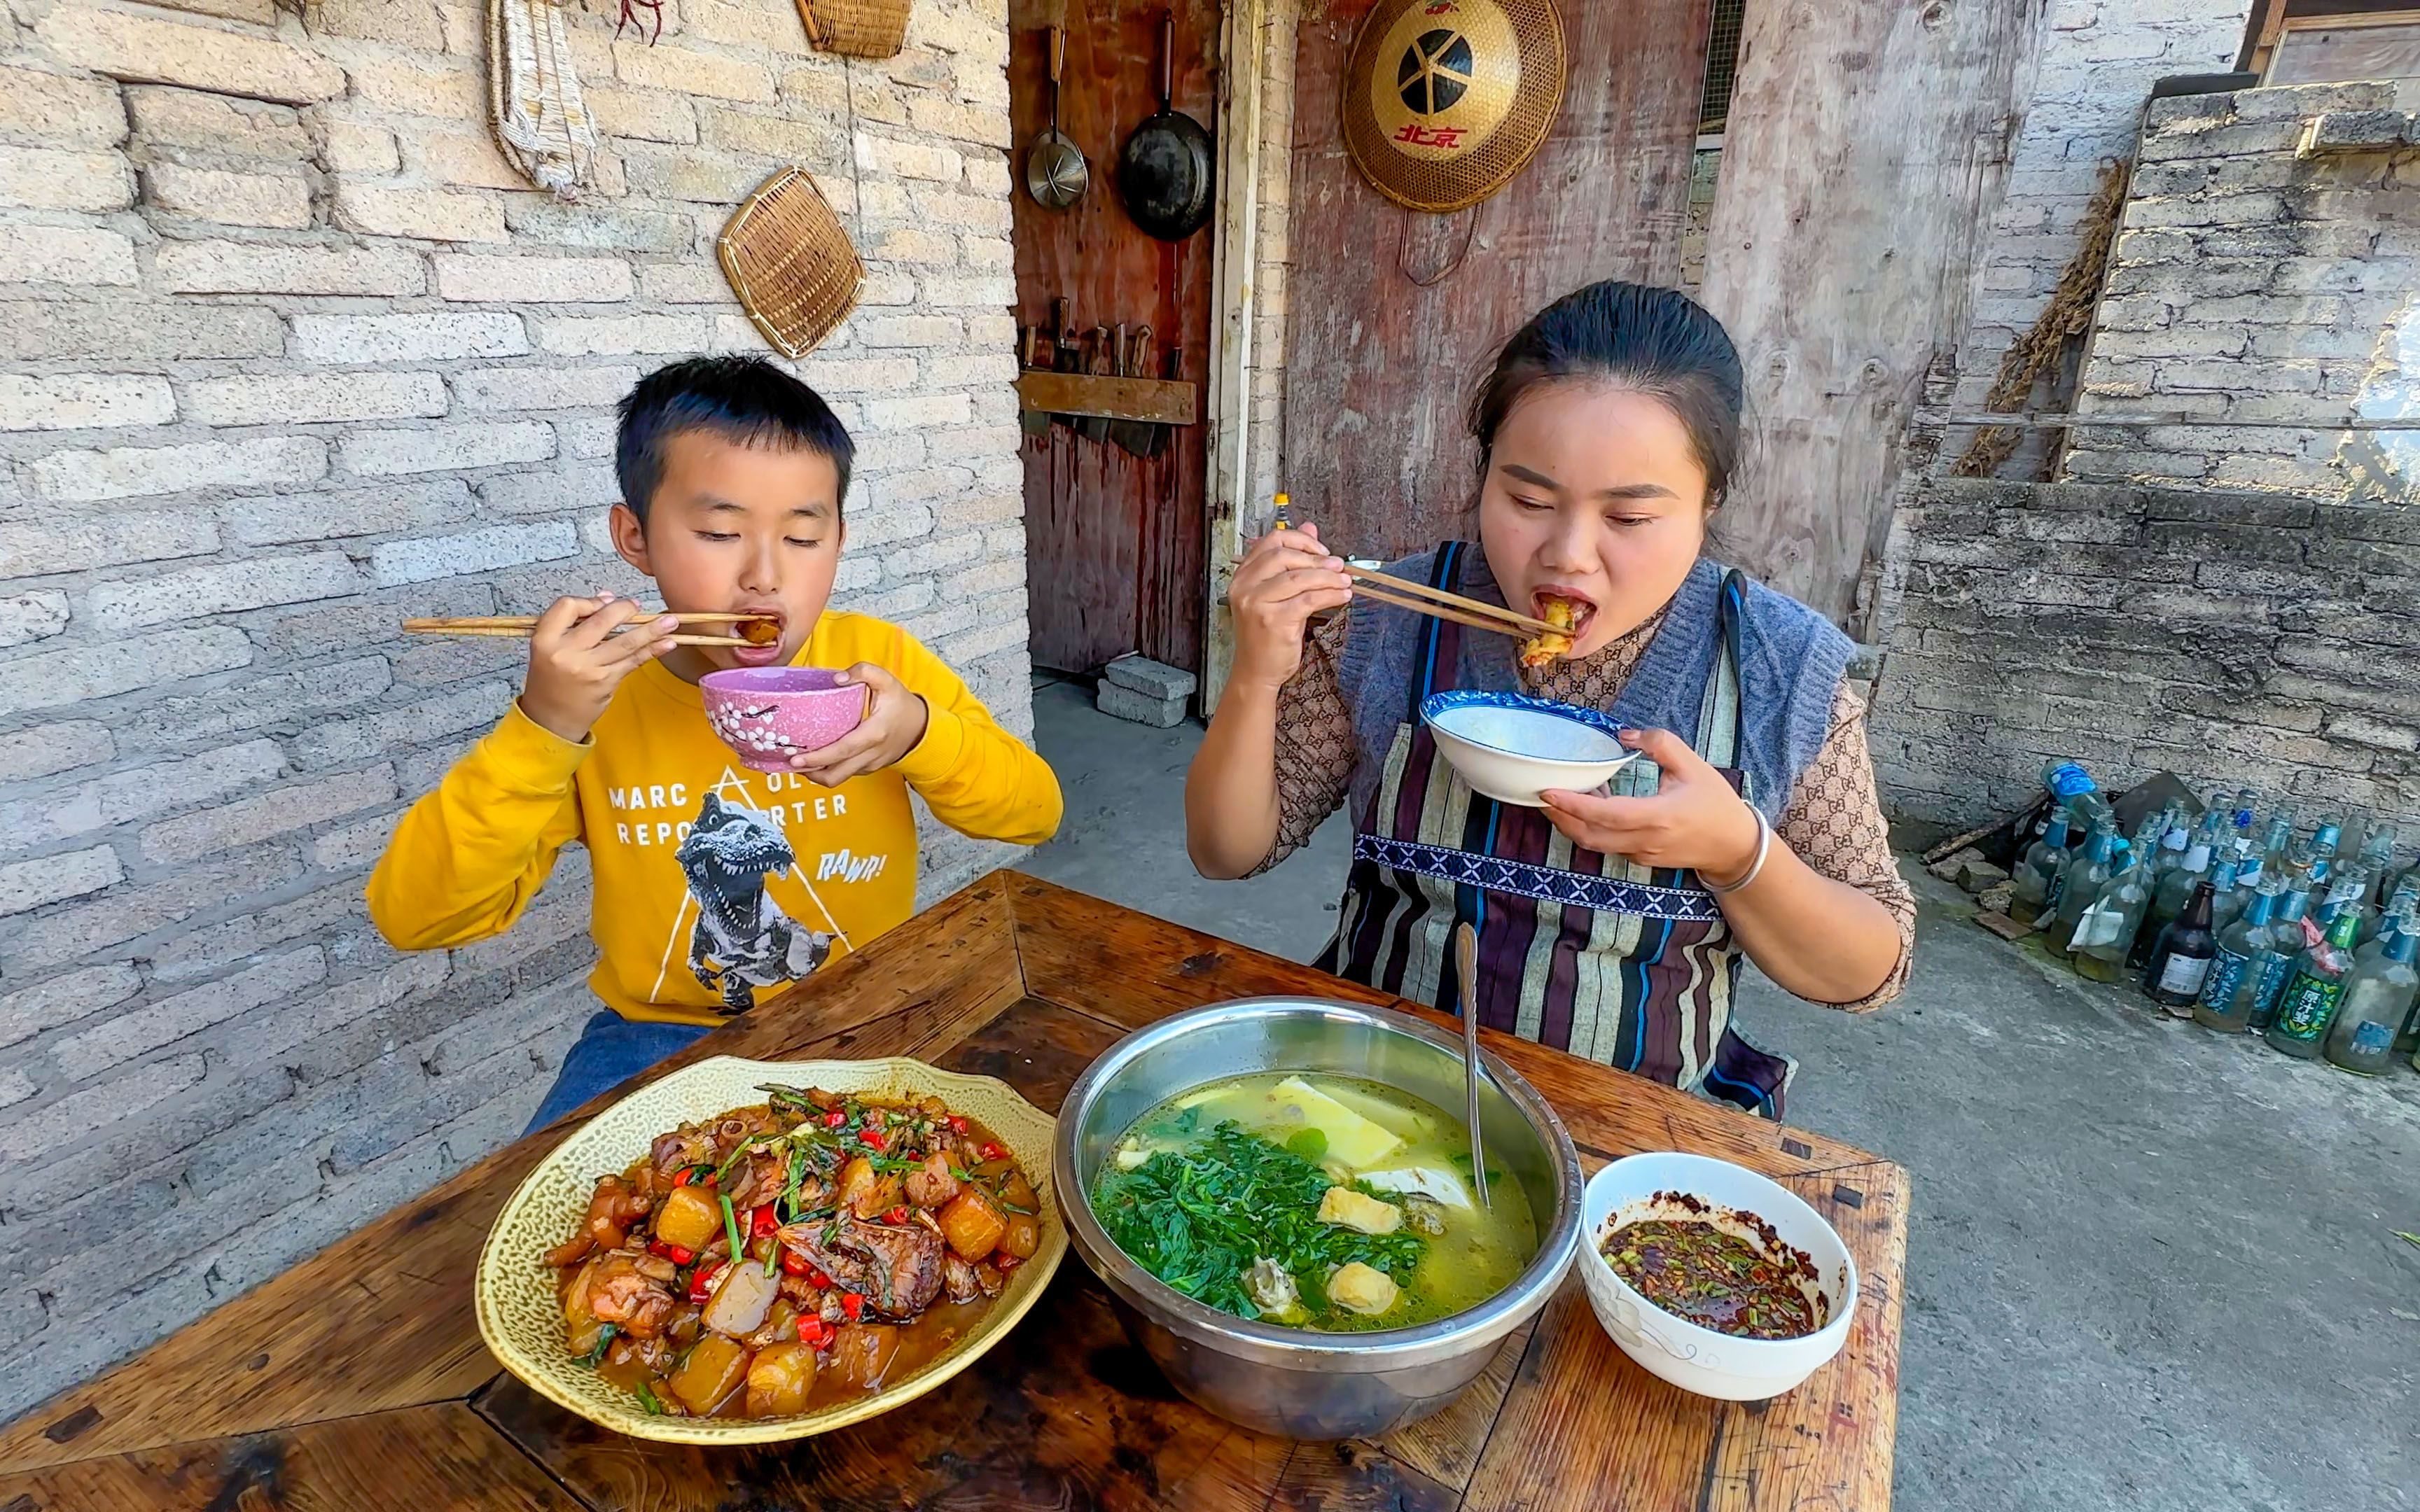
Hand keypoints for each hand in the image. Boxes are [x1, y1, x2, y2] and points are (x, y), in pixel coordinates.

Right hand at [519, 593, 679, 742]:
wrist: (550, 717)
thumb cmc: (552, 678)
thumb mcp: (549, 647)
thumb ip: (573, 624)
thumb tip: (607, 598)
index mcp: (545, 638)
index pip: (568, 606)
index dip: (590, 600)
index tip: (606, 601)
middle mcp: (566, 652)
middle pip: (602, 620)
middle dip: (626, 609)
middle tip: (637, 606)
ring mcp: (588, 668)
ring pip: (625, 641)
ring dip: (651, 630)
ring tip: (671, 621)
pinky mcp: (606, 681)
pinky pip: (633, 661)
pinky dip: (653, 650)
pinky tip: (667, 643)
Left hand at [788, 662, 929, 785]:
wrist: (921, 728)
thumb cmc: (901, 704)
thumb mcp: (887, 680)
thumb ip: (864, 672)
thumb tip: (837, 678)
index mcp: (874, 733)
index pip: (842, 750)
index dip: (818, 757)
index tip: (795, 759)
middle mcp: (871, 754)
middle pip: (836, 775)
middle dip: (809, 772)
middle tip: (788, 762)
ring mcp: (869, 764)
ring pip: (838, 778)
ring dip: (816, 773)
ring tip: (797, 761)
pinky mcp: (867, 769)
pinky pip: (844, 774)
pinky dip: (827, 769)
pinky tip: (814, 759)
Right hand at [1226, 523, 1352, 693]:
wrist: (1256, 671)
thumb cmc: (1266, 634)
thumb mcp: (1276, 593)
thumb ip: (1291, 562)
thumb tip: (1310, 527)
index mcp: (1243, 575)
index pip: (1271, 540)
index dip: (1301, 540)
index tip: (1322, 551)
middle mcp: (1244, 586)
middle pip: (1284, 555)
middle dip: (1317, 559)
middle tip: (1339, 566)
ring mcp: (1256, 604)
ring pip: (1299, 577)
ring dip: (1328, 577)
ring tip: (1345, 580)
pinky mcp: (1273, 621)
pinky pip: (1308, 599)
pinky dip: (1329, 594)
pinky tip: (1342, 595)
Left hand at [1539, 729, 1762, 881]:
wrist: (1734, 845)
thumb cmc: (1715, 803)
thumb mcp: (1693, 764)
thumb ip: (1659, 743)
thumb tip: (1623, 733)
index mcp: (1658, 816)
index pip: (1606, 814)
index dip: (1573, 804)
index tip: (1547, 791)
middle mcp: (1645, 841)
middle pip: (1588, 836)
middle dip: (1558, 817)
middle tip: (1539, 795)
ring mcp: (1641, 854)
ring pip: (1594, 844)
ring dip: (1572, 823)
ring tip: (1558, 798)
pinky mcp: (1640, 859)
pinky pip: (1607, 845)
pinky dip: (1590, 828)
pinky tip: (1589, 806)